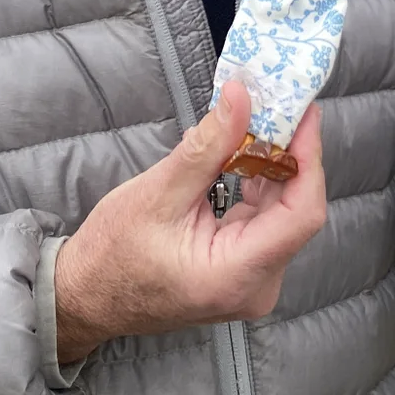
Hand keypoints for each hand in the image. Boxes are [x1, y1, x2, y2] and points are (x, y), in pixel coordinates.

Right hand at [52, 83, 326, 362]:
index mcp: (238, 275)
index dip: (309, 159)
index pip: (301, 214)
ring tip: (262, 117)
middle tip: (279, 103)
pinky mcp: (243, 269)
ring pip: (282, 211)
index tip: (303, 113)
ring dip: (274, 164)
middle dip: (290, 154)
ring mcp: (253, 280)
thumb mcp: (157, 194)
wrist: (85, 298)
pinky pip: (265, 219)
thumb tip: (241, 97)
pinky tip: (245, 151)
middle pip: (296, 210)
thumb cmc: (112, 254)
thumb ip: (207, 147)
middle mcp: (257, 285)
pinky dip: (259, 183)